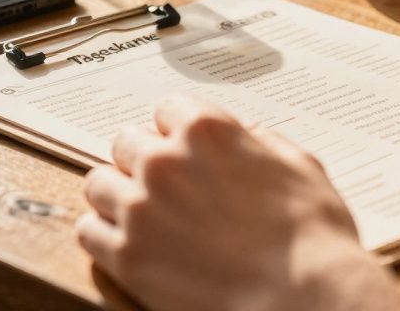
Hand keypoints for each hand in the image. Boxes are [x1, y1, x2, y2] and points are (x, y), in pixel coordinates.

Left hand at [78, 94, 399, 310]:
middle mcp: (165, 162)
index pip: (167, 108)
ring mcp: (140, 209)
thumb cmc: (311, 238)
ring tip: (142, 215)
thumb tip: (243, 134)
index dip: (178, 130)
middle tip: (164, 186)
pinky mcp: (127, 257)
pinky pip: (88, 231)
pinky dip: (104, 235)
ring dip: (117, 194)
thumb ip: (261, 140)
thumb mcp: (299, 166)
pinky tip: (129, 243)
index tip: (183, 147)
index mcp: (206, 131)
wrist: (303, 299)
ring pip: (98, 183)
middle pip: (125, 141)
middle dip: (143, 160)